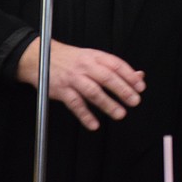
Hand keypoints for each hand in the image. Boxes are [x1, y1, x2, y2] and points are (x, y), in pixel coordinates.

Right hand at [16, 38, 145, 130]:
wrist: (40, 57)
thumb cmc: (73, 60)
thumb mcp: (94, 58)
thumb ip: (116, 67)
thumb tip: (139, 76)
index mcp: (96, 56)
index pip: (116, 65)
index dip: (129, 76)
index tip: (140, 87)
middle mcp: (85, 66)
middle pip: (106, 77)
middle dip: (122, 90)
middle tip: (135, 101)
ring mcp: (73, 78)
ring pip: (92, 91)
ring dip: (107, 104)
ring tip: (120, 114)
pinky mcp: (61, 90)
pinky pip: (74, 104)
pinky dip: (85, 115)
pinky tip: (94, 124)